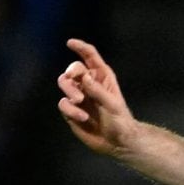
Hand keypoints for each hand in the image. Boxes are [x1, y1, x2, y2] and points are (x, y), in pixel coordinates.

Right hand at [56, 38, 136, 155]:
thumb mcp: (112, 104)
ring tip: (79, 102)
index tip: (70, 43)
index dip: (80, 47)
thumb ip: (97, 90)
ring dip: (69, 91)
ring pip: (64, 83)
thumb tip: (84, 76)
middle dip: (71, 73)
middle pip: (73, 69)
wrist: (117, 142)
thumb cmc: (120, 121)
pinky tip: (82, 117)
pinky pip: (63, 103)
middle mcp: (89, 83)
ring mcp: (79, 96)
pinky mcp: (71, 110)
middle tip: (74, 80)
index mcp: (102, 77)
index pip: (90, 56)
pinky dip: (70, 109)